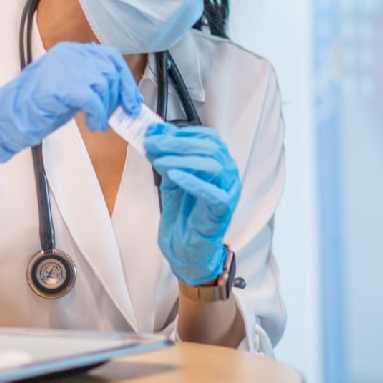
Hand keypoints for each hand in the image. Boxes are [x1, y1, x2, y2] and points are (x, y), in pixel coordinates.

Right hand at [0, 42, 141, 162]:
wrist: (9, 118)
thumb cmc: (42, 106)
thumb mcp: (75, 88)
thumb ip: (98, 85)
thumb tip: (127, 97)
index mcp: (74, 50)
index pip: (112, 58)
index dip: (126, 81)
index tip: (133, 102)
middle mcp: (70, 52)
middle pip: (111, 71)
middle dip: (118, 97)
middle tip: (112, 116)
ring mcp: (64, 65)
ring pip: (103, 84)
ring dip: (105, 108)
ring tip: (97, 122)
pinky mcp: (60, 83)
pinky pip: (92, 98)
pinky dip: (98, 114)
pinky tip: (93, 124)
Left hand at [144, 122, 240, 285]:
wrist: (185, 250)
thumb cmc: (183, 213)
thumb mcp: (172, 178)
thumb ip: (166, 157)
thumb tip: (153, 134)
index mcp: (220, 163)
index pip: (209, 138)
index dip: (183, 132)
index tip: (157, 133)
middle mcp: (229, 174)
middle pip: (210, 148)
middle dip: (178, 144)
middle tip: (153, 144)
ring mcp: (229, 192)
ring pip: (213, 166)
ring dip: (183, 160)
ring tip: (160, 162)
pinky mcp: (224, 210)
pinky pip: (214, 193)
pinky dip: (193, 182)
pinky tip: (174, 177)